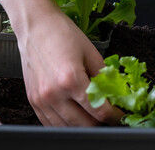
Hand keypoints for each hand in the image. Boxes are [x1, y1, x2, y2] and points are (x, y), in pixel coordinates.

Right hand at [0, 0, 122, 125]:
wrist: (35, 26)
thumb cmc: (62, 34)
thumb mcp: (91, 53)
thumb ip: (104, 77)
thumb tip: (116, 94)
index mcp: (71, 80)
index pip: (99, 111)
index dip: (115, 117)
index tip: (121, 116)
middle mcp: (54, 94)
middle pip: (84, 125)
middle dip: (102, 124)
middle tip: (111, 117)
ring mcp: (41, 100)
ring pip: (67, 128)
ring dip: (84, 126)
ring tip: (94, 117)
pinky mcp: (33, 101)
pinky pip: (51, 123)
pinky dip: (66, 125)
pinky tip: (76, 117)